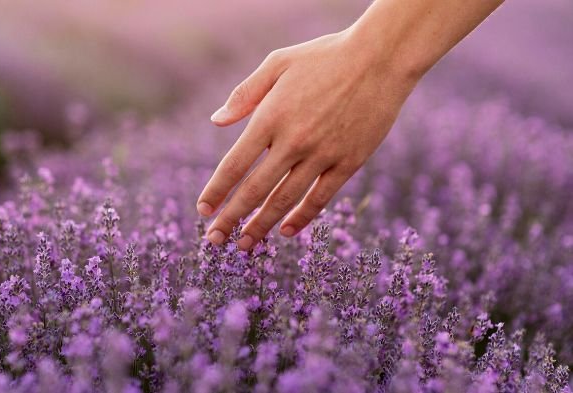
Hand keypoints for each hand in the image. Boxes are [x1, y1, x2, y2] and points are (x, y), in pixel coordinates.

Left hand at [197, 30, 418, 250]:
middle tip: (214, 240)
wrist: (381, 57)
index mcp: (271, 117)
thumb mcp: (279, 63)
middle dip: (231, 218)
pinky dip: (302, 217)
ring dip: (261, 225)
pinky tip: (286, 231)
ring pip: (285, 200)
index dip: (216, 191)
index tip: (203, 210)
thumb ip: (245, 94)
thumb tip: (217, 120)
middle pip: (254, 190)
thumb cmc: (325, 56)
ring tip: (245, 244)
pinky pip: (321, 198)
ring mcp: (323, 154)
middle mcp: (293, 141)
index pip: (234, 164)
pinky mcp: (349, 162)